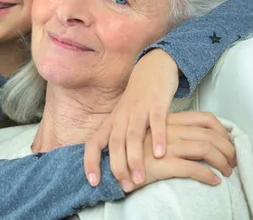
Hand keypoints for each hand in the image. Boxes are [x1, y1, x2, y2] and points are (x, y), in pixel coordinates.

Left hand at [84, 49, 178, 189]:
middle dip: (117, 166)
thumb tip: (116, 165)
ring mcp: (138, 108)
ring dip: (135, 158)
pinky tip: (161, 154)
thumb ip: (121, 138)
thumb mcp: (125, 117)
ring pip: (132, 135)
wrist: (153, 66)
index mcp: (112, 120)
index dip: (91, 161)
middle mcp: (121, 115)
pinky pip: (156, 121)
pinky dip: (158, 137)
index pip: (94, 142)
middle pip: (114, 143)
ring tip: (139, 178)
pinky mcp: (156, 102)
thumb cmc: (138, 98)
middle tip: (125, 186)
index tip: (93, 181)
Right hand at [136, 112, 236, 191]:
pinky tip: (214, 181)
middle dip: (228, 149)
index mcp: (169, 120)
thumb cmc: (134, 149)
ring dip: (222, 162)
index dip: (223, 132)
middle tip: (233, 161)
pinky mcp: (164, 163)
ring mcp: (166, 146)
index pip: (206, 119)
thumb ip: (171, 132)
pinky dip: (208, 175)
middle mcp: (170, 130)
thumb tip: (196, 138)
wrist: (113, 161)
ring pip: (206, 149)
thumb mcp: (152, 133)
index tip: (229, 144)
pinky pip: (194, 168)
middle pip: (210, 134)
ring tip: (227, 172)